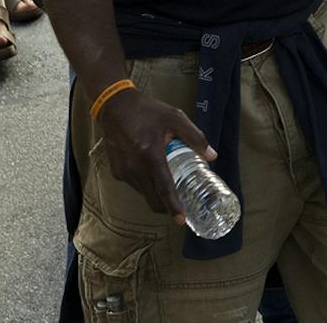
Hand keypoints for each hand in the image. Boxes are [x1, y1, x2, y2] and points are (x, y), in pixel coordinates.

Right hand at [95, 87, 214, 220]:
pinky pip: (135, 185)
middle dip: (166, 207)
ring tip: (168, 184)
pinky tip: (153, 173)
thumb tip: (212, 156)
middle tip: (181, 208)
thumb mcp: (175, 118)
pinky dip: (146, 185)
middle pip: (152, 198)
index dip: (173, 206)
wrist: (115, 106)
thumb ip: (195, 137)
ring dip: (156, 194)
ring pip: (143, 193)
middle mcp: (134, 167)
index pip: (164, 187)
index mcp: (150, 154)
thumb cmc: (147, 111)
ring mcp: (123, 171)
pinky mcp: (117, 171)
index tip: (181, 220)